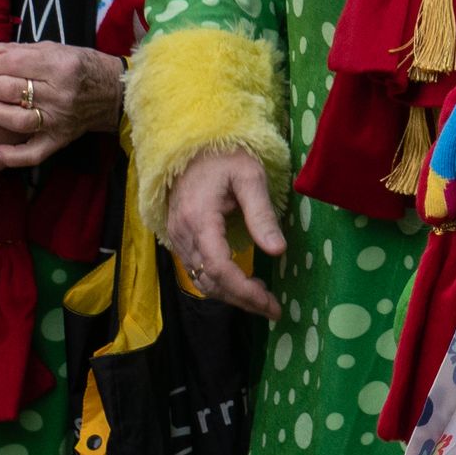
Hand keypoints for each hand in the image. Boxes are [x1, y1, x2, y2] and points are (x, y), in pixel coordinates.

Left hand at [0, 40, 123, 166]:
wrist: (112, 92)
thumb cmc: (81, 66)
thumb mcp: (53, 49)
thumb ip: (16, 50)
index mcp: (60, 66)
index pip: (14, 64)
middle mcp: (59, 94)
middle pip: (11, 90)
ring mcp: (58, 120)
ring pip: (17, 121)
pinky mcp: (58, 140)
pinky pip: (32, 154)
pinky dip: (10, 156)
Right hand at [163, 149, 283, 317]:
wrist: (192, 146)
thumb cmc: (225, 156)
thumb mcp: (250, 177)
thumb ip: (262, 215)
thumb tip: (278, 251)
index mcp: (199, 219)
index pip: (220, 268)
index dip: (245, 291)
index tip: (270, 304)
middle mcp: (183, 234)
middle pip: (210, 281)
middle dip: (242, 300)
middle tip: (272, 308)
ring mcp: (177, 238)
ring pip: (201, 281)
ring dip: (230, 295)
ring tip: (261, 299)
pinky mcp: (179, 238)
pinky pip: (196, 271)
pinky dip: (218, 283)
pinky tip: (241, 283)